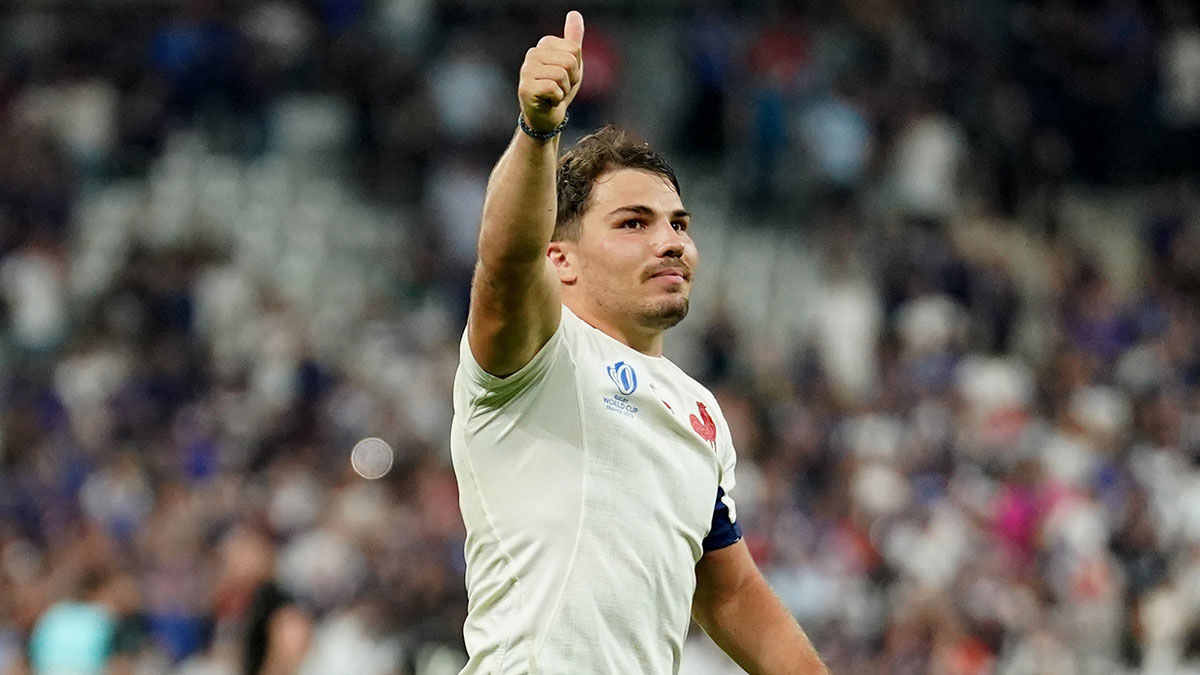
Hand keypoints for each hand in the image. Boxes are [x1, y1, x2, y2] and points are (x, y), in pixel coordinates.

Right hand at [518, 10, 583, 132]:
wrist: (547, 118)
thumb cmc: (558, 89)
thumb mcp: (571, 63)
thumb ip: (573, 39)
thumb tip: (574, 13)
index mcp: (543, 45)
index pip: (574, 50)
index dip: (576, 68)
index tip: (565, 77)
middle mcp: (532, 54)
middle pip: (569, 62)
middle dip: (570, 80)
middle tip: (559, 88)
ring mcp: (526, 71)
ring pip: (562, 75)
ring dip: (563, 90)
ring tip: (553, 95)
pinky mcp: (525, 88)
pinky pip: (553, 88)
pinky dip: (556, 99)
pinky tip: (548, 101)